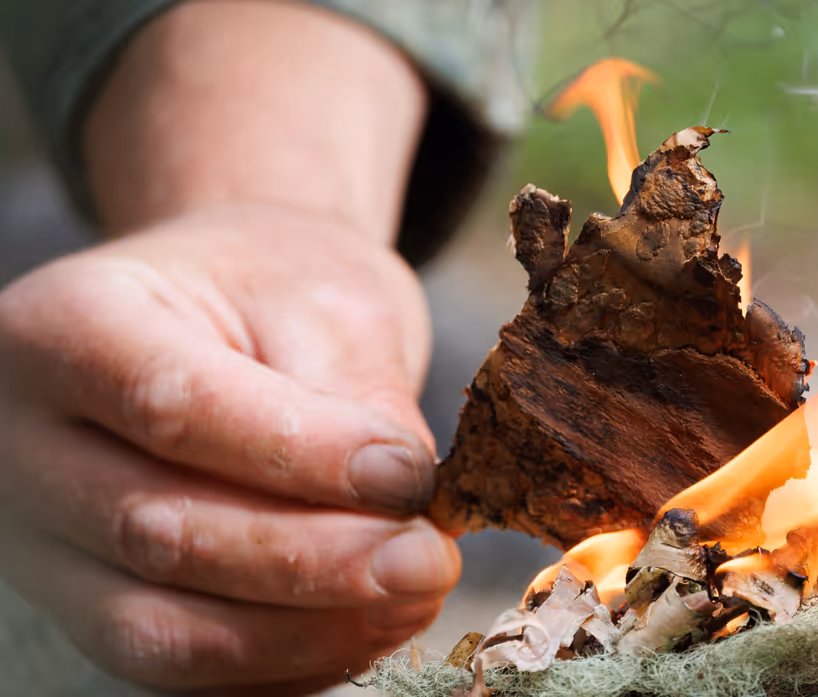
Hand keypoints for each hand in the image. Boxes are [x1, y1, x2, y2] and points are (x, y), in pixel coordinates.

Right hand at [0, 205, 458, 693]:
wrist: (223, 312)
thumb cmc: (272, 290)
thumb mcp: (326, 303)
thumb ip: (359, 404)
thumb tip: (404, 514)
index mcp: (66, 326)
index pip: (174, 406)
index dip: (305, 458)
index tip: (409, 480)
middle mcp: (22, 440)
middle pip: (156, 532)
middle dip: (314, 562)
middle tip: (427, 560)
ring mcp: (41, 539)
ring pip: (158, 627)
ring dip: (303, 631)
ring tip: (411, 597)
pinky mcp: (87, 604)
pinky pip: (178, 668)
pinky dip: (280, 662)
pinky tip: (366, 627)